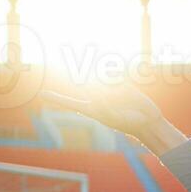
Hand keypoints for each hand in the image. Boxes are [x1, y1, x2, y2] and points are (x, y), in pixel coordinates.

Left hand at [41, 82, 184, 155]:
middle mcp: (97, 97)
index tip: (43, 94)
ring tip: (117, 94)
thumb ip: (101, 103)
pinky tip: (122, 85)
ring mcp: (109, 89)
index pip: (70, 102)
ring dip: (105, 81)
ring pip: (99, 78)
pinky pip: (113, 75)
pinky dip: (115, 79)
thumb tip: (94, 88)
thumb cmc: (128, 123)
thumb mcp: (111, 116)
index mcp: (92, 109)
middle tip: (80, 67)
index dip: (56, 98)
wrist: (147, 121)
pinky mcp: (121, 83)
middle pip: (84, 83)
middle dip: (83, 75)